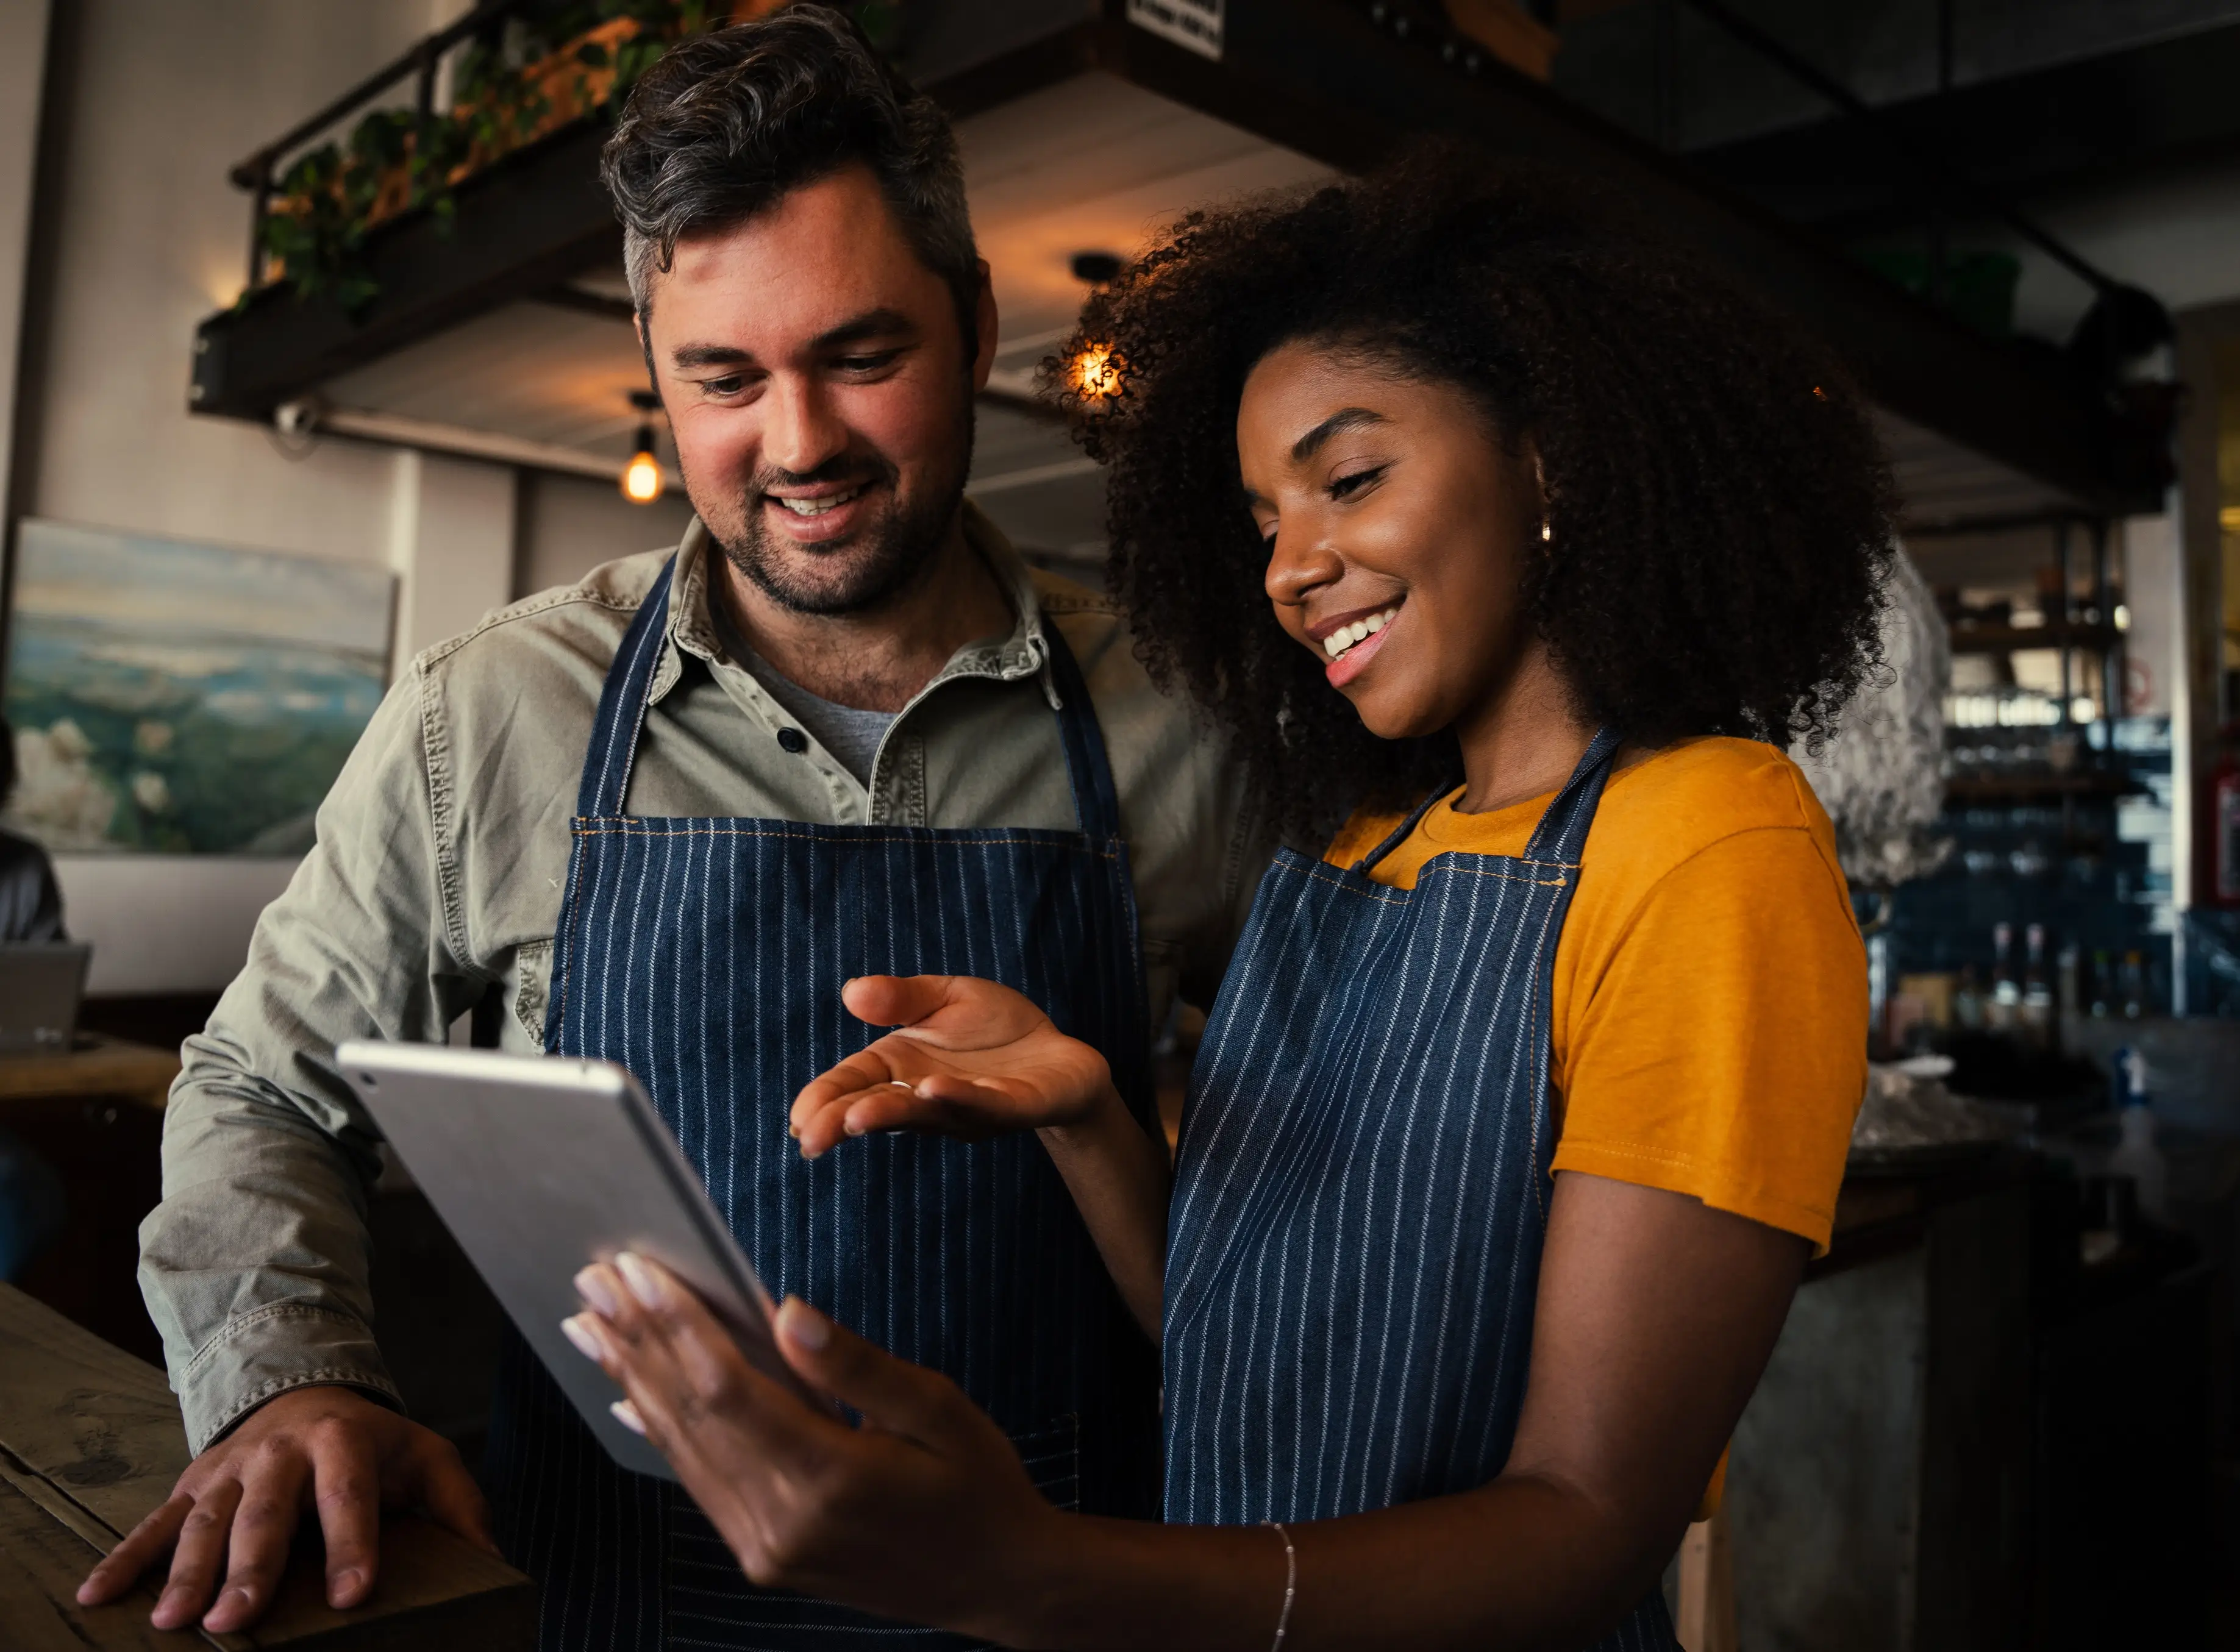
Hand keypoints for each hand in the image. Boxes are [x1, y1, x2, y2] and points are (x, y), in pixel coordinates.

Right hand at [75, 1382, 494, 1633]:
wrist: (306, 1384)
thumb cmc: (375, 1442)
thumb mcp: (426, 1459)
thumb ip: (460, 1508)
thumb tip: (495, 1563)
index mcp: (344, 1441)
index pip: (351, 1494)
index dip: (353, 1542)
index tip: (352, 1593)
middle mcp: (281, 1451)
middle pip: (267, 1514)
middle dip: (251, 1569)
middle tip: (237, 1622)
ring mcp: (231, 1468)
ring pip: (206, 1521)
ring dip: (185, 1572)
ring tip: (172, 1624)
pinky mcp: (193, 1483)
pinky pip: (154, 1522)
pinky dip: (125, 1558)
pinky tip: (97, 1597)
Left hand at [566, 1253, 1060, 1641]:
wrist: (997, 1583)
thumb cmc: (977, 1486)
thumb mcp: (938, 1410)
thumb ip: (856, 1365)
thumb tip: (786, 1313)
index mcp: (831, 1478)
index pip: (730, 1388)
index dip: (677, 1326)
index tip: (638, 1271)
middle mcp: (784, 1522)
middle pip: (692, 1416)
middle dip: (638, 1341)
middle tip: (594, 1282)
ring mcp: (767, 1547)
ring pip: (684, 1451)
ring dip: (635, 1381)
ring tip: (592, 1327)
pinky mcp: (764, 1557)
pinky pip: (699, 1485)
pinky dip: (660, 1434)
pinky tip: (631, 1397)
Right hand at [790, 975, 1116, 1158]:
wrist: (1063, 1054)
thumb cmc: (997, 1031)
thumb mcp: (946, 998)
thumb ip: (902, 998)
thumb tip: (852, 992)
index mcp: (902, 1068)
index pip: (853, 1085)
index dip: (824, 1100)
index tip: (799, 1118)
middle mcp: (927, 1096)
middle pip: (879, 1108)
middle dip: (843, 1120)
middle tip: (810, 1136)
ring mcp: (970, 1106)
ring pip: (925, 1114)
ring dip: (891, 1114)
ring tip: (857, 1117)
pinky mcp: (1015, 1105)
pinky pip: (985, 1103)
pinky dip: (959, 1098)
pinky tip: (932, 1090)